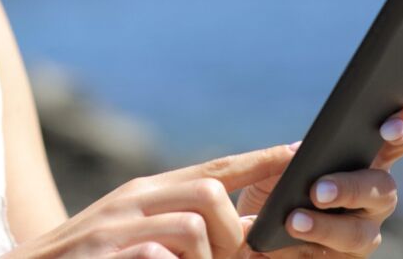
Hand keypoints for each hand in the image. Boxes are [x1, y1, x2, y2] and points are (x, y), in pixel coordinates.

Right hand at [5, 144, 296, 258]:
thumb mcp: (132, 234)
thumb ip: (176, 223)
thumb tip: (238, 229)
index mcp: (146, 192)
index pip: (214, 168)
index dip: (261, 162)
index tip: (301, 154)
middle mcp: (132, 201)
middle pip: (210, 192)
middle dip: (235, 233)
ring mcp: (115, 228)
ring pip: (194, 227)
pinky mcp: (102, 254)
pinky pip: (159, 254)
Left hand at [235, 103, 402, 257]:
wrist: (245, 231)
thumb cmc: (267, 188)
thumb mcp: (267, 165)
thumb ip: (282, 157)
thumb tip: (299, 152)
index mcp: (364, 156)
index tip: (386, 129)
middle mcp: (372, 193)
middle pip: (385, 189)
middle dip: (352, 189)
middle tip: (317, 191)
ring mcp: (363, 228)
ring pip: (363, 232)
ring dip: (327, 227)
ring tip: (294, 221)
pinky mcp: (346, 257)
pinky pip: (340, 258)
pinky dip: (311, 248)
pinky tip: (286, 241)